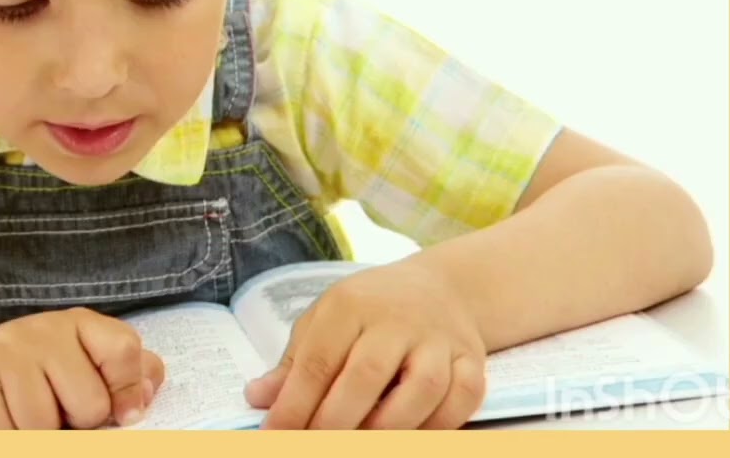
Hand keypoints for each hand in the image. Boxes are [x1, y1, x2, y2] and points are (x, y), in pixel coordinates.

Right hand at [0, 306, 165, 428]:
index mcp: (80, 324)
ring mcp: (3, 352)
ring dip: (38, 434)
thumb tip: (145, 392)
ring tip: (25, 415)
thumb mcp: (84, 362)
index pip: (124, 350)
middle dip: (76, 421)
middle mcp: (42, 329)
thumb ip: (125, 373)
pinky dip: (6, 438)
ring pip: (44, 426)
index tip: (123, 414)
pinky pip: (5, 434)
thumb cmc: (37, 372)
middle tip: (56, 409)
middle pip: (89, 405)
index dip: (128, 391)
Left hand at [245, 259, 486, 428]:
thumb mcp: (323, 322)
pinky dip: (438, 427)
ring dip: (388, 429)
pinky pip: (462, 398)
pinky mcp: (472, 359)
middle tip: (315, 447)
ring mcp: (439, 339)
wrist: (438, 287)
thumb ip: (293, 364)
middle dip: (335, 424)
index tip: (274, 436)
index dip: (294, 406)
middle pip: (366, 376)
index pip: (318, 362)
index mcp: (349, 305)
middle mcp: (397, 318)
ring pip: (421, 388)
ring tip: (360, 445)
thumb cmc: (368, 311)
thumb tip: (257, 398)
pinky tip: (408, 439)